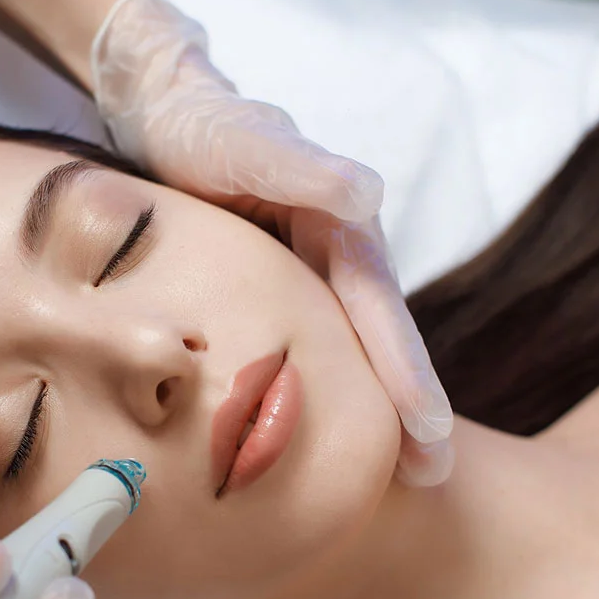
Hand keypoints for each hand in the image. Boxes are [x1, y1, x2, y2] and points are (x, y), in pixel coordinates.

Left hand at [92, 0, 452, 484]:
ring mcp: (308, 284)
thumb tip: (368, 195)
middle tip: (432, 476)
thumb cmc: (204, 132)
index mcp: (342, 232)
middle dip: (409, 410)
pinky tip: (326, 437)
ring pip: (348, 355)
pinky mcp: (276, 298)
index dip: (405, 372)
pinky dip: (326, 394)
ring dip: (375, 412)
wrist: (166, 121)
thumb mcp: (244, 146)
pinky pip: (307, 354)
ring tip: (400, 477)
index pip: (379, 310)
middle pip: (378, 343)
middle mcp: (335, 263)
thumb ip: (299, 169)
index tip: (428, 431)